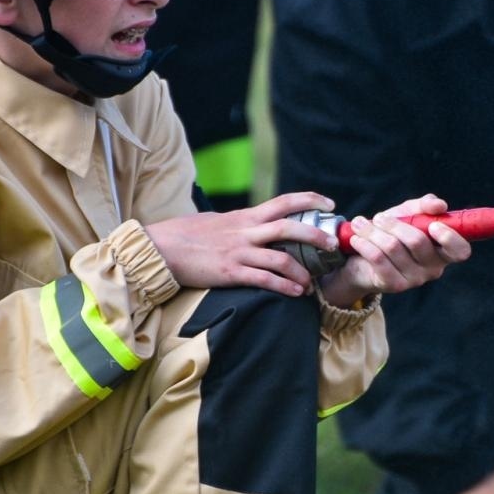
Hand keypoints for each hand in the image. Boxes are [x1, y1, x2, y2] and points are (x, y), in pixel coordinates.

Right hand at [144, 191, 341, 297]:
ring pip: (282, 258)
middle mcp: (246, 231)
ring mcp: (239, 252)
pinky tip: (295, 293)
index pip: (284, 202)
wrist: (160, 247)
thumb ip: (239, 224)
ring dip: (302, 272)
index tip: (329, 204)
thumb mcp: (217, 221)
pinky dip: (283, 287)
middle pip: (291, 228)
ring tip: (311, 284)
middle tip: (334, 245)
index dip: (310, 200)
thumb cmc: (185, 234)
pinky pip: (264, 279)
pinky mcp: (230, 272)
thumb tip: (252, 225)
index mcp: (245, 216)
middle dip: (317, 236)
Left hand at [318, 194, 471, 308]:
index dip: (450, 238)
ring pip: (393, 247)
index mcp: (443, 251)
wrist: (363, 259)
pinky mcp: (393, 285)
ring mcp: (414, 279)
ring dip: (373, 231)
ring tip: (360, 224)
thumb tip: (439, 205)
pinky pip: (378, 259)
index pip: (460, 251)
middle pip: (417, 242)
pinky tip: (357, 238)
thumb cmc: (392, 234)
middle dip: (394, 225)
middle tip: (379, 217)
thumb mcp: (408, 215)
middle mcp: (433, 268)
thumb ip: (424, 206)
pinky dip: (365, 243)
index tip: (433, 225)